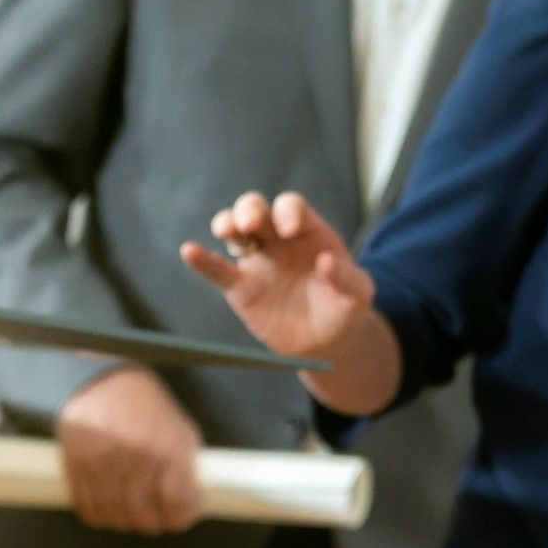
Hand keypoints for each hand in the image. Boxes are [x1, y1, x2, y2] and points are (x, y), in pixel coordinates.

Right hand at [54, 364, 203, 534]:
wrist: (103, 384)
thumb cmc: (148, 408)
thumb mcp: (180, 430)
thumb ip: (187, 466)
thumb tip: (192, 502)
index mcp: (169, 448)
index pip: (177, 502)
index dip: (182, 518)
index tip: (182, 519)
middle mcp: (137, 458)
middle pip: (144, 515)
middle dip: (154, 525)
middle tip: (157, 522)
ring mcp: (104, 464)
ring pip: (115, 515)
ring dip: (126, 523)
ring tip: (133, 517)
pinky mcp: (77, 467)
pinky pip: (87, 507)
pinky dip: (99, 516)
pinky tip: (109, 512)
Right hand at [178, 191, 371, 359]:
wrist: (326, 340)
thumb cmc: (345, 307)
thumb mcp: (358, 293)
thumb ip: (346, 278)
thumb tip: (327, 262)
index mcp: (309, 233)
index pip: (292, 207)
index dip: (288, 211)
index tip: (290, 229)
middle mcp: (278, 240)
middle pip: (256, 209)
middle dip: (250, 209)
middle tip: (251, 223)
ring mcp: (257, 261)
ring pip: (233, 231)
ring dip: (226, 223)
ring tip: (228, 230)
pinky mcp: (241, 287)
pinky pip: (217, 270)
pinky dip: (202, 261)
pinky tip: (190, 251)